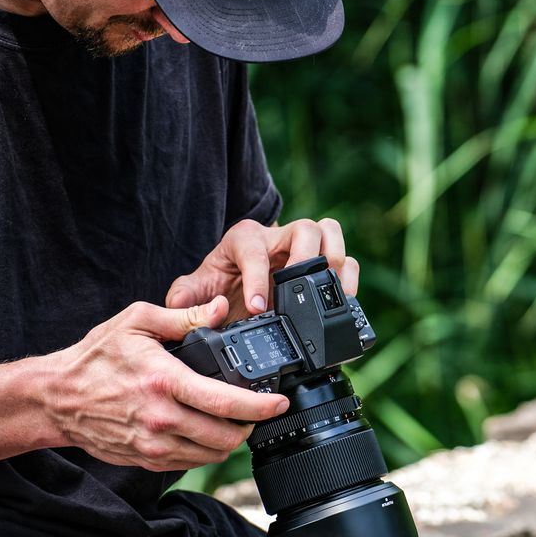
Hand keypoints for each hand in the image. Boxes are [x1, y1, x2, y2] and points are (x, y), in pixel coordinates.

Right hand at [45, 296, 288, 470]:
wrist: (55, 397)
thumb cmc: (94, 357)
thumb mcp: (137, 322)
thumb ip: (184, 316)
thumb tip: (220, 308)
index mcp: (164, 382)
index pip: (225, 402)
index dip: (260, 407)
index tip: (279, 402)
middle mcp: (161, 418)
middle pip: (224, 437)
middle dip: (248, 426)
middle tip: (255, 412)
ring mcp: (153, 444)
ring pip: (209, 454)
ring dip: (228, 441)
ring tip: (233, 422)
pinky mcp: (145, 459)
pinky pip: (188, 463)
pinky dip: (204, 451)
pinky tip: (204, 432)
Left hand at [164, 218, 359, 320]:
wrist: (238, 285)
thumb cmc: (220, 283)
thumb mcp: (194, 290)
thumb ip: (184, 300)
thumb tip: (193, 308)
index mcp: (244, 239)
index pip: (254, 249)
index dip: (257, 279)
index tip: (259, 308)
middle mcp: (278, 237)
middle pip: (304, 228)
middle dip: (306, 259)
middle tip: (301, 291)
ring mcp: (304, 247)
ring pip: (330, 233)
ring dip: (334, 262)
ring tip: (328, 294)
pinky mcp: (324, 262)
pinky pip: (349, 259)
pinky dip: (350, 279)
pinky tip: (343, 302)